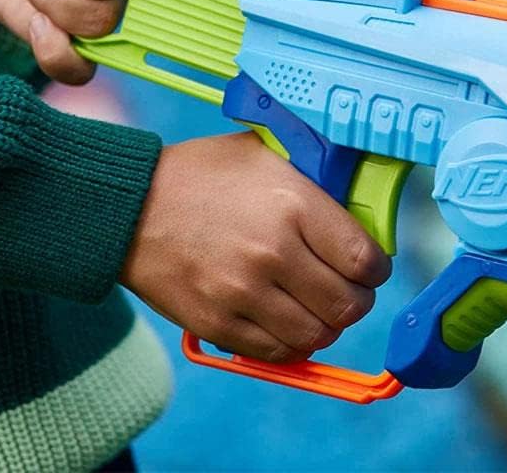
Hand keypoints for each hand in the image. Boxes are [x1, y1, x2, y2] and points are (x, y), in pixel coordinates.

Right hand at [121, 132, 392, 363]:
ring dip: (327, 325)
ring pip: (317, 335)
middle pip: (348, 305)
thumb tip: (358, 198)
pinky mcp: (216, 323)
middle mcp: (274, 253)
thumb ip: (314, 176)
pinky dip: (291, 343)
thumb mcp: (265, 153)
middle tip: (348, 289)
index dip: (377, 269)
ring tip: (318, 306)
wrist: (129, 205)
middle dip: (357, 300)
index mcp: (294, 205)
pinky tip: (288, 321)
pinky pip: (275, 352)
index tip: (370, 266)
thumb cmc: (203, 173)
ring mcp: (243, 293)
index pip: (365, 259)